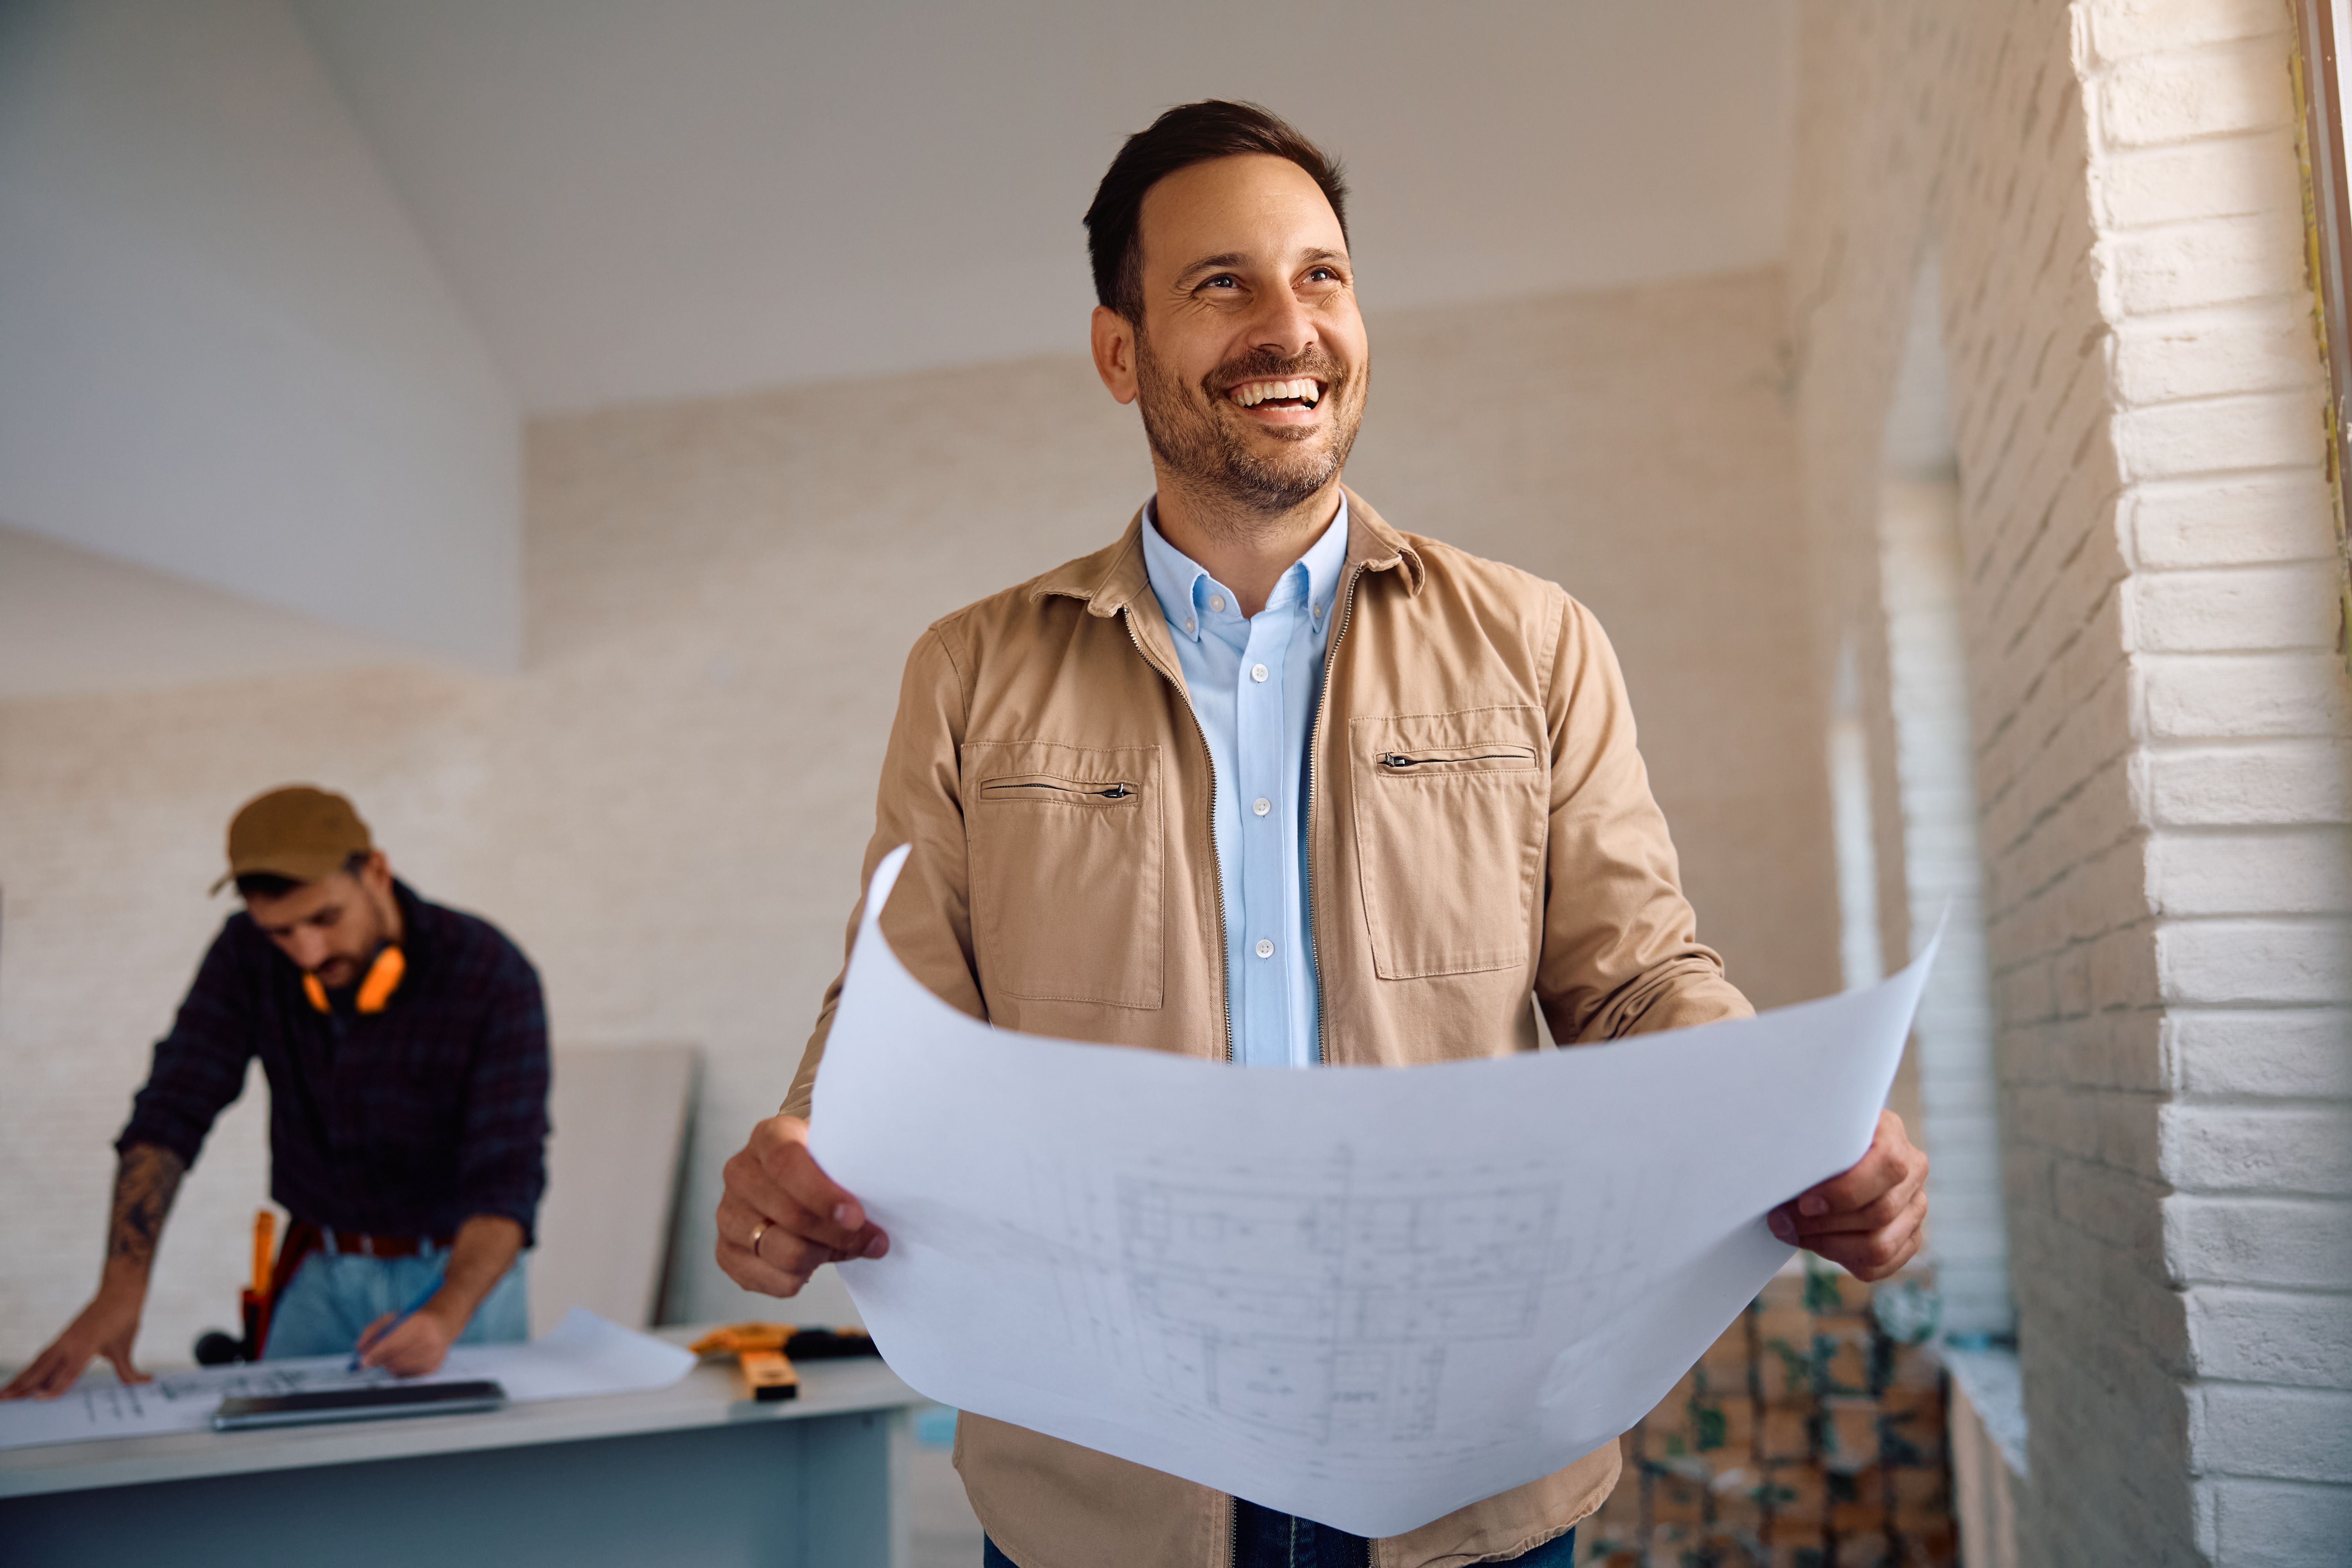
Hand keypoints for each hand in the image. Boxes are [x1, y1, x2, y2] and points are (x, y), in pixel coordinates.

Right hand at [2, 1285, 146, 1398]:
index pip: (66, 1374)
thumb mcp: (126, 1346)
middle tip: (3, 1400)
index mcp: (83, 1348)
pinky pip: (43, 1356)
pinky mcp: (62, 1337)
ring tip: (4, 1393)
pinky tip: (24, 1377)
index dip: (53, 1389)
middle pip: (41, 1370)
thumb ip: (129, 1370)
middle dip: (22, 1386)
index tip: (38, 1401)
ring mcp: (62, 1340)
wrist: (119, 1292)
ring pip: (37, 1363)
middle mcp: (68, 1345)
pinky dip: (31, 1368)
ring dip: (21, 1378)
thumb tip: (147, 1383)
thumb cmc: (123, 1319)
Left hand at [356, 1302, 459, 1376]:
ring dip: (389, 1365)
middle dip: (381, 1360)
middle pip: (394, 1359)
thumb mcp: (393, 1318)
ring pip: (399, 1369)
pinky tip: (403, 1360)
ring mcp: (434, 1355)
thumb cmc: (414, 1320)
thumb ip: (373, 1330)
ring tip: (393, 1355)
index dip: (375, 1354)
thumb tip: (359, 1348)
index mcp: (420, 1323)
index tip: (363, 1361)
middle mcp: (429, 1340)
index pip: (392, 1343)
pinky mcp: (434, 1366)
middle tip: (376, 1357)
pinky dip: (400, 1370)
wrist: (443, 1323)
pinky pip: (407, 1375)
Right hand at [716, 1114, 888, 1297]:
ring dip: (822, 1256)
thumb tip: (876, 1233)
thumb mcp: (835, 1157)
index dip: (822, 1195)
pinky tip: (814, 1260)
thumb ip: (851, 1180)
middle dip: (839, 1234)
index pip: (787, 1164)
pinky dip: (801, 1277)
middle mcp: (739, 1173)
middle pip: (789, 1214)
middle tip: (875, 1241)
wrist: (791, 1181)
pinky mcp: (726, 1252)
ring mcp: (728, 1214)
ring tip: (842, 1248)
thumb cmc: (822, 1167)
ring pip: (781, 1251)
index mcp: (768, 1137)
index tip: (857, 1216)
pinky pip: (771, 1280)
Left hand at [1768, 1109, 1927, 1281]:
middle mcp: (1913, 1171)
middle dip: (1823, 1223)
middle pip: (1880, 1211)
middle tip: (1782, 1221)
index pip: (1887, 1165)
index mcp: (1892, 1135)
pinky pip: (1880, 1265)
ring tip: (1793, 1233)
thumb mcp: (1812, 1130)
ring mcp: (1914, 1206)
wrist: (1827, 1152)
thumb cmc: (1814, 1140)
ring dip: (1829, 1245)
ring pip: (1881, 1245)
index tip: (1804, 1203)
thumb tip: (1783, 1178)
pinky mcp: (1908, 1237)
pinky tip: (1816, 1243)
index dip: (1845, 1190)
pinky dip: (1842, 1259)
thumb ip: (1809, 1146)